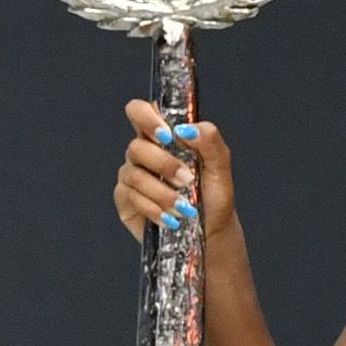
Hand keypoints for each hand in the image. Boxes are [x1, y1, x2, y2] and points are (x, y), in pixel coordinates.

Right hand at [113, 99, 235, 242]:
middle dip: (163, 164)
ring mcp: (131, 177)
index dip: (145, 116)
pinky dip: (154, 208)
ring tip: (184, 207)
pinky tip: (171, 218)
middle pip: (136, 147)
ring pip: (133, 175)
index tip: (167, 135)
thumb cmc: (213, 197)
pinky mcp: (125, 201)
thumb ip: (209, 140)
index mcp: (162, 138)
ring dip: (162, 192)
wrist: (211, 233)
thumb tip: (187, 129)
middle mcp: (143, 155)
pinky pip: (130, 198)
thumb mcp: (220, 166)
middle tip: (187, 179)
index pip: (139, 112)